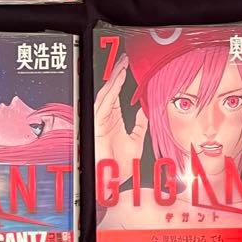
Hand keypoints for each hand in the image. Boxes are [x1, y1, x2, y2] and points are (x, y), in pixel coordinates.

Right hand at [93, 54, 148, 170]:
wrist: (113, 181)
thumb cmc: (121, 165)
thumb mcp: (137, 140)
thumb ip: (140, 124)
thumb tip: (144, 109)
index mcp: (113, 121)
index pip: (116, 95)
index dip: (120, 80)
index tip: (127, 67)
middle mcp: (105, 119)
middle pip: (109, 91)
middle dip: (115, 74)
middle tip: (123, 59)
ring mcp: (99, 121)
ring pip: (105, 95)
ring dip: (113, 79)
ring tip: (121, 65)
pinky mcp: (97, 125)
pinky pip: (104, 104)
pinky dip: (110, 92)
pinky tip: (117, 81)